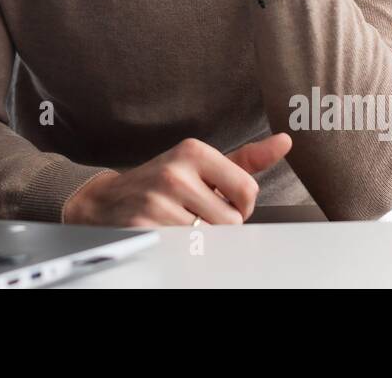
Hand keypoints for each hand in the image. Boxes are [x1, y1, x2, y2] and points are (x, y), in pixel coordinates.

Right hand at [61, 133, 293, 225]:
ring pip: (210, 239)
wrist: (105, 201)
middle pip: (231, 221)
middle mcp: (175, 172)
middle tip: (194, 214)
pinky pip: (185, 250)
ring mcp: (157, 201)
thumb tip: (286, 141)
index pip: (247, 192)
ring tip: (177, 222)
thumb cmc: (163, 183)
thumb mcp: (201, 165)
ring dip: (197, 238)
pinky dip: (179, 247)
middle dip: (218, 225)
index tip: (220, 201)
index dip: (240, 206)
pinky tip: (164, 233)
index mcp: (193, 151)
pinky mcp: (144, 227)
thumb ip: (246, 159)